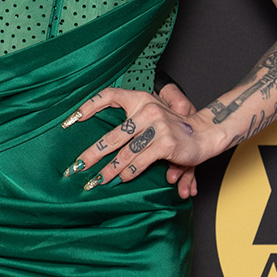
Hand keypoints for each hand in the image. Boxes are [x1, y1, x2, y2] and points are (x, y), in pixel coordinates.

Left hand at [62, 85, 216, 201]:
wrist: (205, 133)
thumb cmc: (174, 127)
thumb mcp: (152, 115)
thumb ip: (131, 123)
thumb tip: (103, 140)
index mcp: (141, 99)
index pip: (110, 95)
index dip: (90, 105)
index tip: (72, 119)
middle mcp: (147, 109)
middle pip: (112, 136)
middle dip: (92, 155)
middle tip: (76, 167)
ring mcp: (157, 126)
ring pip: (125, 153)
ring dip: (109, 170)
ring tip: (97, 180)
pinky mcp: (165, 143)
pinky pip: (140, 161)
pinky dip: (129, 172)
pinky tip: (122, 179)